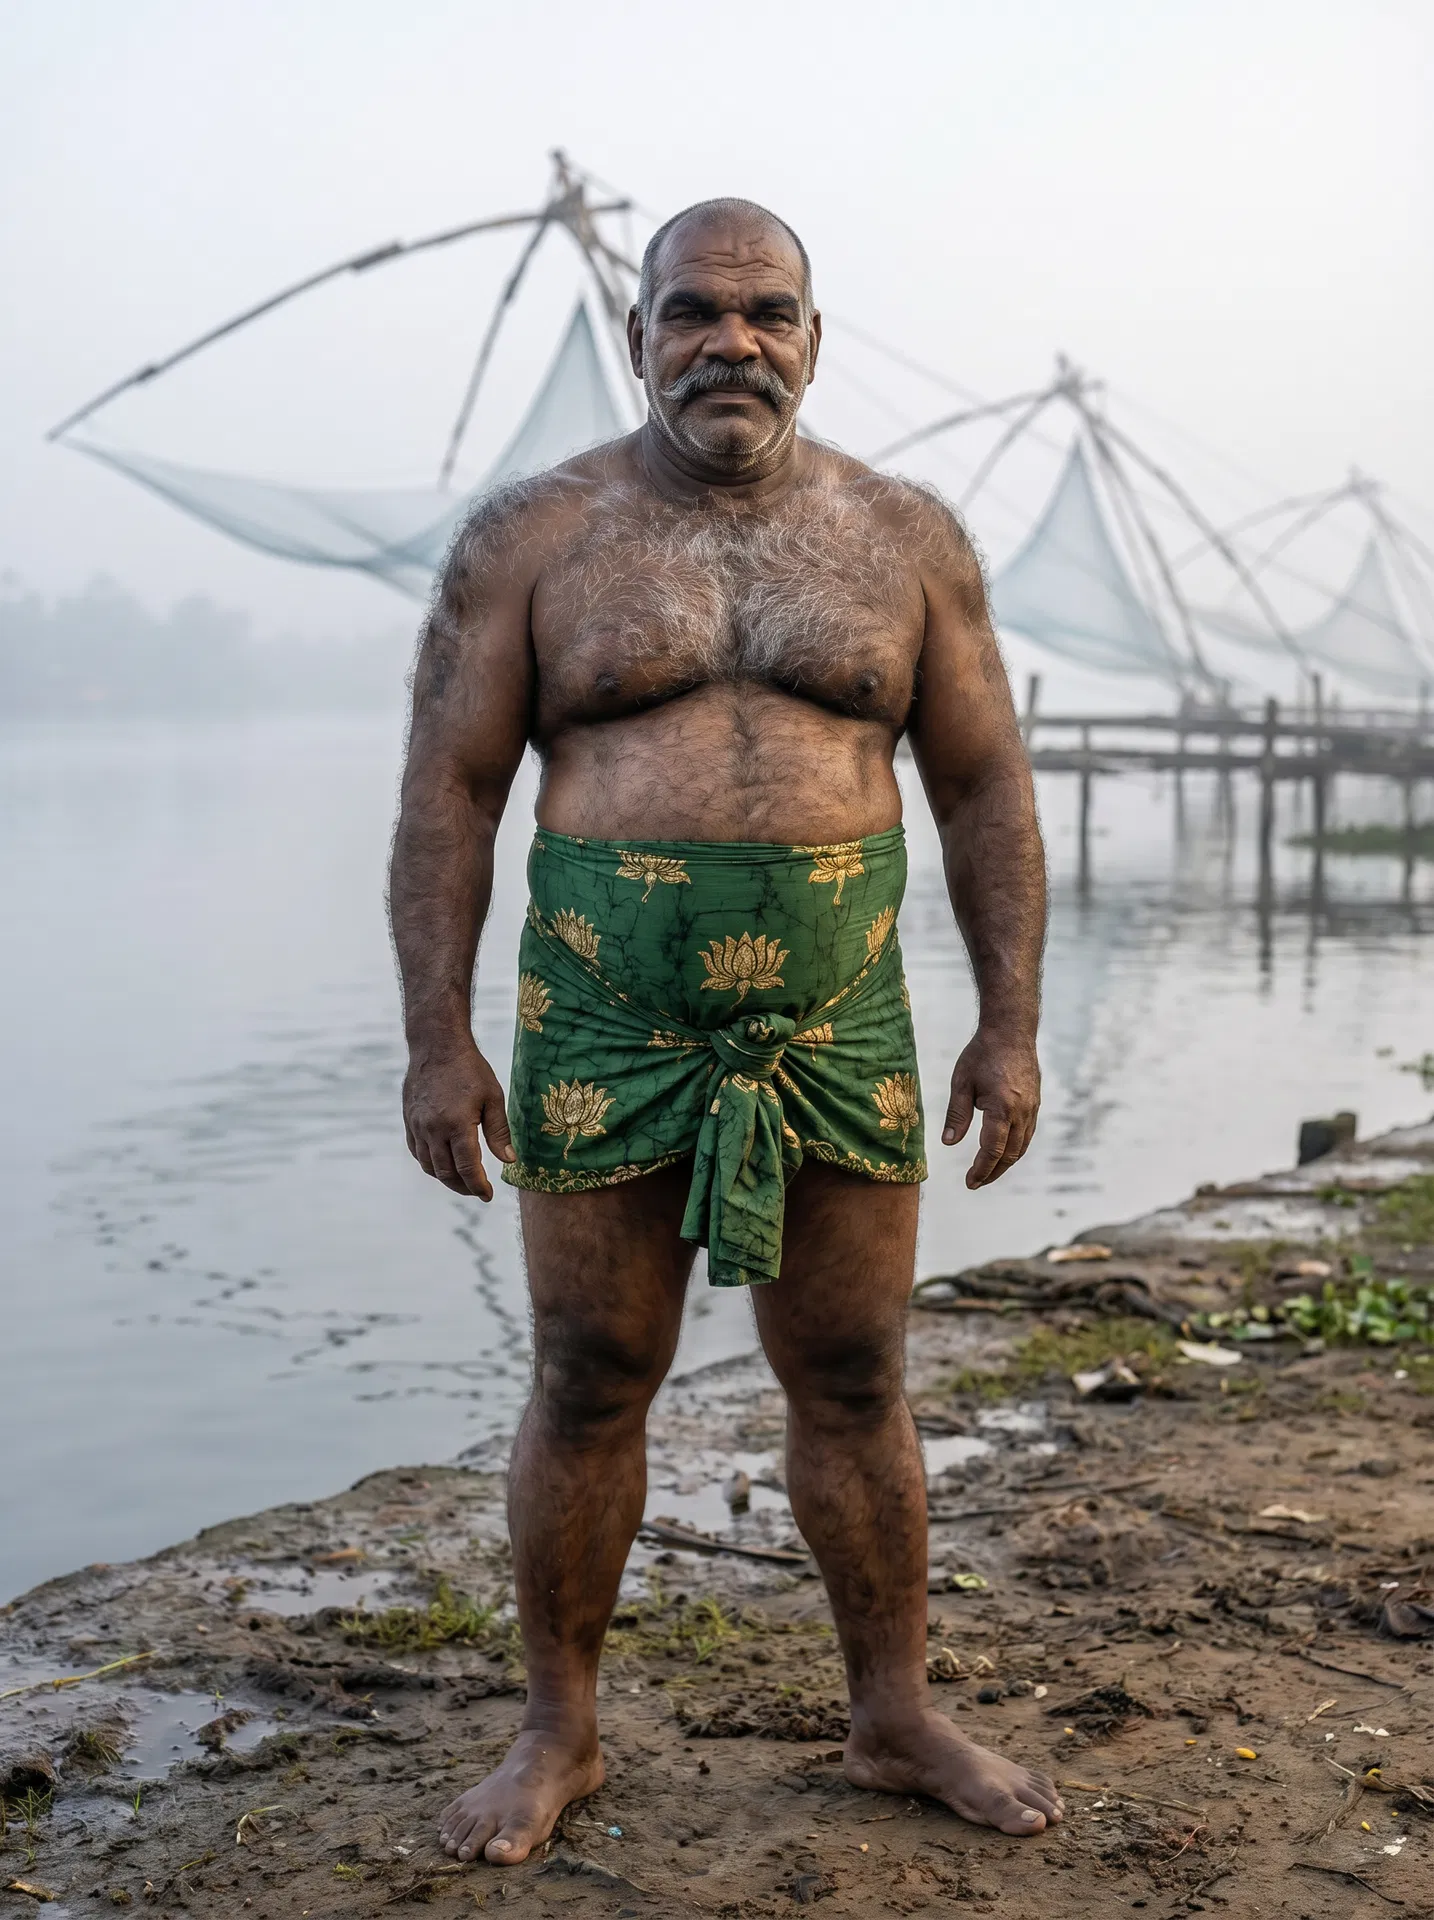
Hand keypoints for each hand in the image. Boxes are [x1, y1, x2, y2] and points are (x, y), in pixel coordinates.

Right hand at [403, 1037, 514, 1199]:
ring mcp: (417, 1126)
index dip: (479, 1187)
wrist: (437, 1046)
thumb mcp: (493, 1097)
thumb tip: (508, 1160)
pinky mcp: (409, 1121)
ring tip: (463, 1180)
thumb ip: (499, 1132)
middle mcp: (433, 1129)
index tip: (488, 1195)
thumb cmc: (470, 1069)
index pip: (468, 1169)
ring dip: (446, 1178)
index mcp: (457, 1125)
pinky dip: (430, 1164)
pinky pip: (417, 1152)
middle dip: (464, 1187)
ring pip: (429, 1166)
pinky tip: (443, 1163)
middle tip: (478, 1191)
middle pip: (446, 1173)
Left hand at [942, 1026, 1039, 1189]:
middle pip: (1010, 1154)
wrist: (1011, 1031)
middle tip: (975, 1182)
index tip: (970, 1182)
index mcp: (1002, 1108)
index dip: (981, 1169)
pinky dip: (1016, 1149)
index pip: (992, 1150)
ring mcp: (1032, 1108)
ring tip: (987, 1172)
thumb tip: (949, 1142)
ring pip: (1022, 1146)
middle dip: (993, 1172)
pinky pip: (1028, 1134)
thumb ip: (957, 1115)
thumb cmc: (982, 1053)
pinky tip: (1003, 1152)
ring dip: (1005, 1163)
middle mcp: (1022, 1112)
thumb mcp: (962, 1082)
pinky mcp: (1035, 1103)